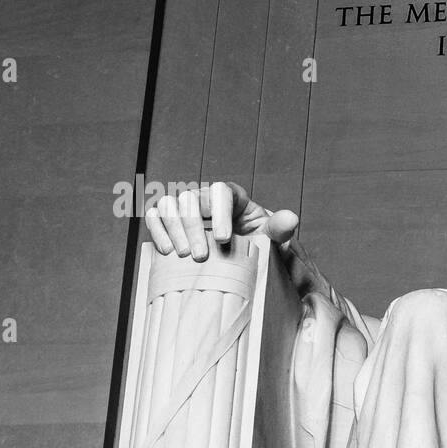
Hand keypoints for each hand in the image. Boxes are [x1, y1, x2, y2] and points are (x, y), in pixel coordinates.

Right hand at [144, 181, 298, 260]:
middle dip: (194, 227)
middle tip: (201, 256)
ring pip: (169, 204)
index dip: (219, 211)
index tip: (224, 239)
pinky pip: (154, 217)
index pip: (221, 191)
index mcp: (232, 196)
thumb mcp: (272, 238)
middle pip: (191, 199)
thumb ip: (280, 228)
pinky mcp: (170, 221)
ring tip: (184, 255)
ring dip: (174, 229)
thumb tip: (292, 218)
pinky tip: (166, 251)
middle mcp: (205, 197)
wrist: (242, 255)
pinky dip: (157, 231)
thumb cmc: (258, 243)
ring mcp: (185, 208)